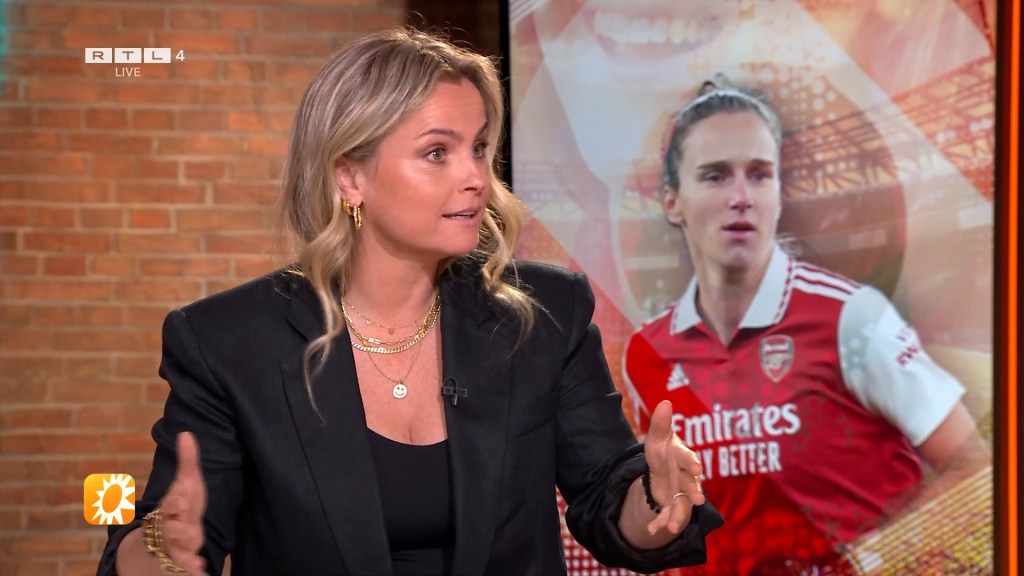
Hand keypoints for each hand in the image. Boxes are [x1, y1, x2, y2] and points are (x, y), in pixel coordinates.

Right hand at [156, 432, 207, 574]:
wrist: (160, 539)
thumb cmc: (180, 506)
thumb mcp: (186, 483)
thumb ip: (188, 462)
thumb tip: (186, 433)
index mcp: (171, 508)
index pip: (171, 505)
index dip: (176, 502)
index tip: (182, 498)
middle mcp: (169, 530)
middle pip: (173, 532)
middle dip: (180, 532)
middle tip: (192, 533)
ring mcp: (173, 548)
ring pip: (176, 554)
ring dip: (186, 556)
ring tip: (196, 561)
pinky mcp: (181, 562)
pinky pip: (185, 568)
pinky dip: (193, 570)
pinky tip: (202, 570)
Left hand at [643, 400, 704, 534]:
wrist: (663, 470)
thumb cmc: (664, 451)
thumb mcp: (657, 438)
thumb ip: (660, 423)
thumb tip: (664, 402)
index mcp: (682, 457)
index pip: (688, 459)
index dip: (692, 463)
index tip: (695, 468)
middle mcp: (686, 477)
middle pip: (691, 485)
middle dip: (694, 491)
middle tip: (698, 500)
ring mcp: (681, 494)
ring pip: (682, 506)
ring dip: (677, 516)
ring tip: (671, 527)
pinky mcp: (673, 506)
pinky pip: (667, 516)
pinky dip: (659, 523)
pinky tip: (651, 530)